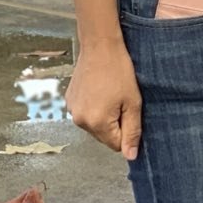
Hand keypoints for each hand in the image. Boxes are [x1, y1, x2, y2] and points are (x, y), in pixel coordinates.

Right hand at [67, 43, 142, 158]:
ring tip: (111, 94)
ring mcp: (72, 110)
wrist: (100, 46)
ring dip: (104, 116)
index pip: (116, 145)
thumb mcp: (133, 102)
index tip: (130, 113)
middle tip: (122, 101)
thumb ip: (132, 131)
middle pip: (104, 136)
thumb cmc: (120, 71)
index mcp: (96, 123)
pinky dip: (94, 107)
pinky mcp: (69, 100)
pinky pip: (85, 113)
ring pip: (94, 125)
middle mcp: (80, 121)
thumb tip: (131, 156)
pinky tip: (100, 90)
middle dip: (115, 124)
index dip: (127, 131)